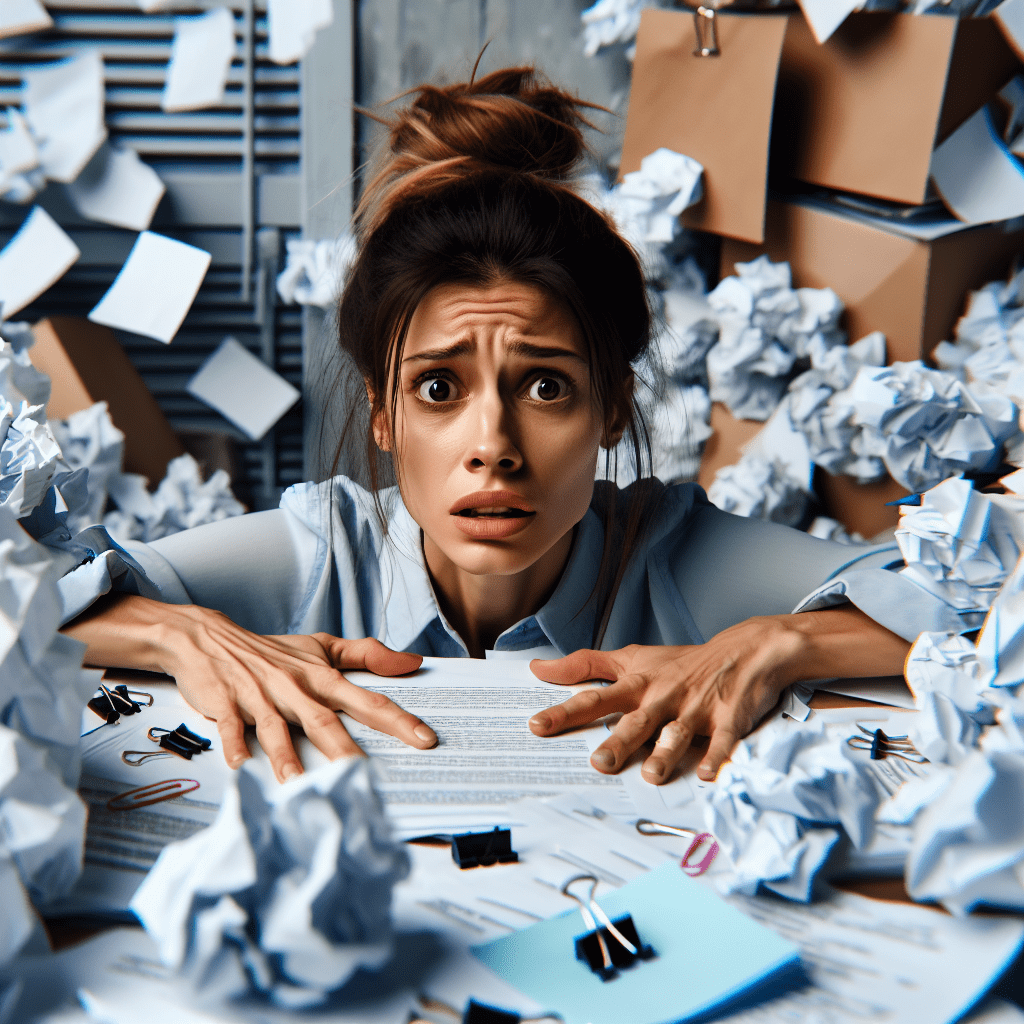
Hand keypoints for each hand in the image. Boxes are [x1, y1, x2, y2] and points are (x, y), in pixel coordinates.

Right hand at [160, 606, 435, 781]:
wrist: (208, 637)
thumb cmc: (270, 651)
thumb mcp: (322, 647)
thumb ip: (369, 655)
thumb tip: (413, 663)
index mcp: (321, 678)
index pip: (367, 701)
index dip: (397, 720)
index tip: (424, 739)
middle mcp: (294, 688)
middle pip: (324, 721)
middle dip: (345, 748)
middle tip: (365, 776)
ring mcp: (259, 696)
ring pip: (277, 728)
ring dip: (286, 756)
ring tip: (299, 784)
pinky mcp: (226, 703)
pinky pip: (231, 726)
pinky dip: (235, 744)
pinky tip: (240, 765)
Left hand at [528, 617, 799, 783]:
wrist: (745, 650)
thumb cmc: (682, 663)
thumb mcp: (631, 659)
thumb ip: (584, 665)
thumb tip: (537, 668)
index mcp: (638, 684)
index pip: (595, 698)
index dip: (565, 712)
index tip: (537, 726)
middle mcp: (663, 696)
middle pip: (637, 720)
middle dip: (620, 740)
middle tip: (600, 762)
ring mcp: (696, 707)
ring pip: (678, 732)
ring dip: (666, 752)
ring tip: (651, 774)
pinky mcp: (728, 718)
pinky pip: (722, 740)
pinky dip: (717, 757)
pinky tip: (708, 774)